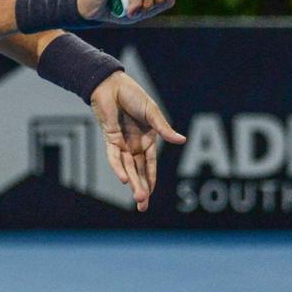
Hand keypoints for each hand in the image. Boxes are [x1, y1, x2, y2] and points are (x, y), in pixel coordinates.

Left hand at [90, 71, 185, 210]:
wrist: (111, 84)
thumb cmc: (133, 95)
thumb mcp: (152, 112)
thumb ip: (163, 129)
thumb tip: (182, 141)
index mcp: (148, 139)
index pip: (149, 165)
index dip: (150, 180)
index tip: (150, 196)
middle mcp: (135, 144)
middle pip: (138, 171)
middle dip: (141, 188)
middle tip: (142, 206)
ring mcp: (122, 142)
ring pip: (128, 168)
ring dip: (133, 182)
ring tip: (138, 199)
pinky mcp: (110, 138)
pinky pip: (114, 157)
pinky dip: (119, 168)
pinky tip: (124, 179)